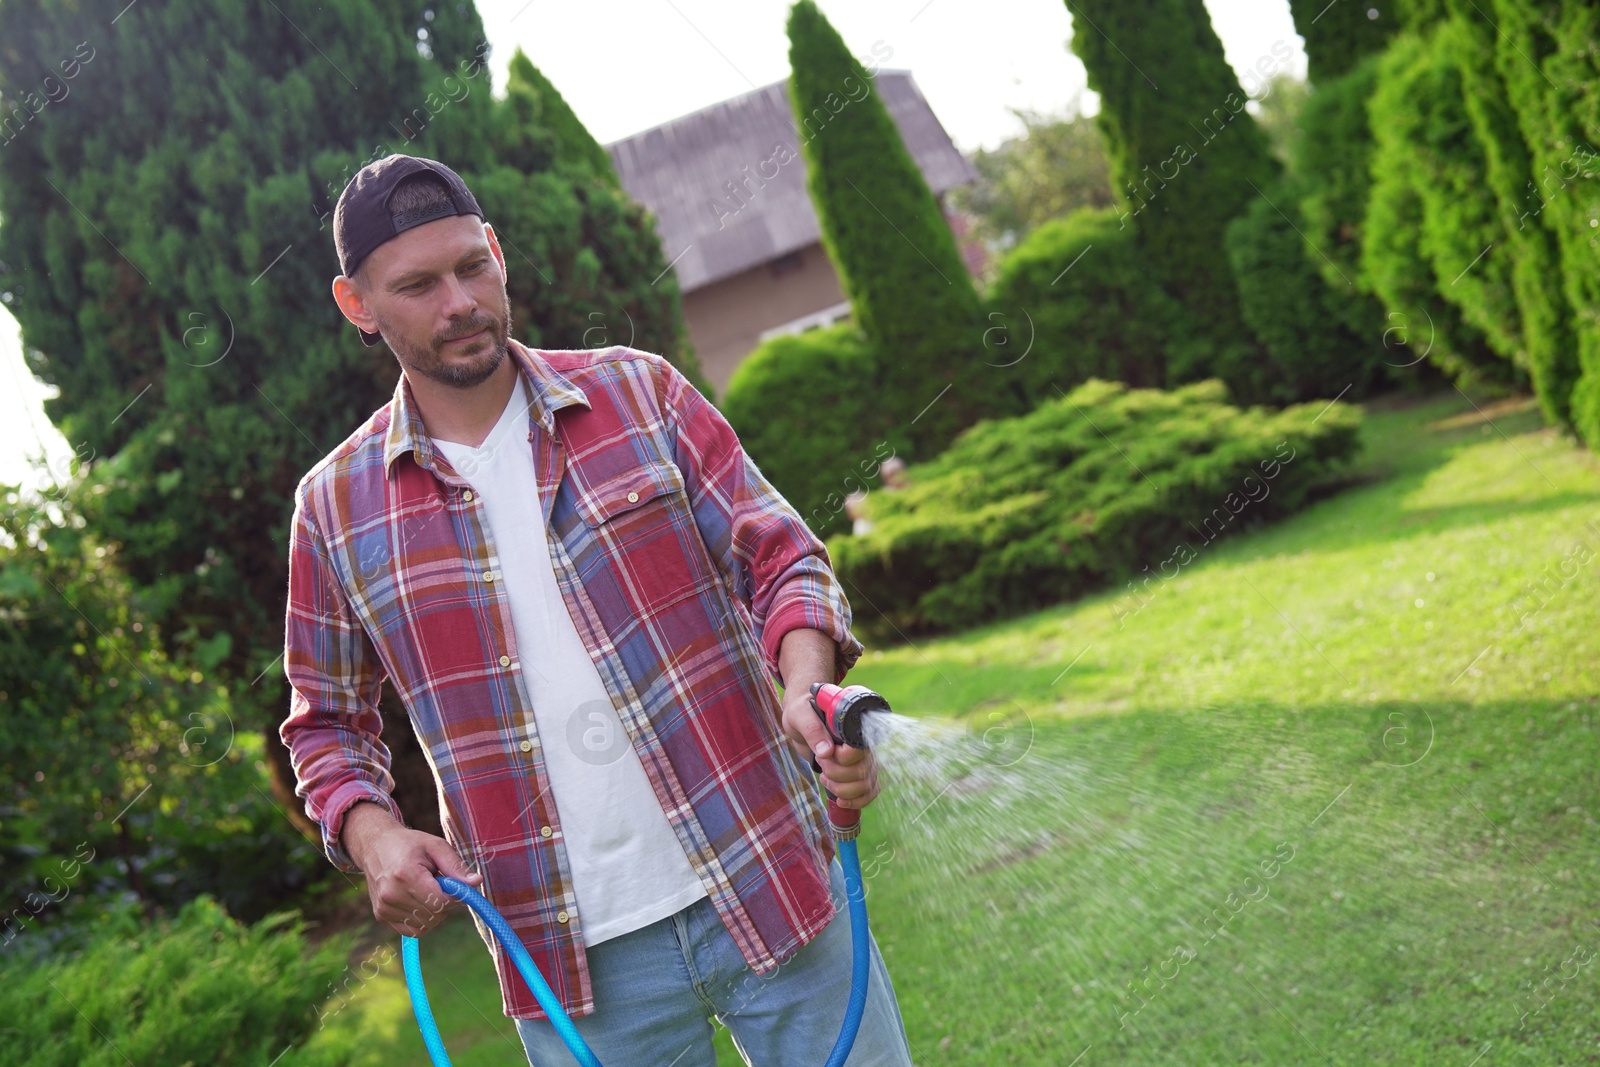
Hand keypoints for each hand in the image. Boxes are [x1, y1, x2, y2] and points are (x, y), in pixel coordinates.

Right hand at [342, 801, 482, 936]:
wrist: (375, 846)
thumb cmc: (410, 844)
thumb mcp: (436, 846)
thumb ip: (456, 867)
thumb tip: (477, 882)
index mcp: (406, 875)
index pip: (439, 902)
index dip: (454, 897)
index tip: (454, 885)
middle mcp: (391, 895)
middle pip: (434, 915)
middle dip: (445, 903)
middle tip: (439, 883)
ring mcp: (384, 908)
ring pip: (425, 925)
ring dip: (434, 912)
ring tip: (426, 889)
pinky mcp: (381, 916)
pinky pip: (413, 930)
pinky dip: (422, 919)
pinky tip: (418, 900)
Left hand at [781, 687, 880, 811]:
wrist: (800, 719)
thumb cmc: (801, 711)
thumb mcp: (799, 715)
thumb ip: (812, 729)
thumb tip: (826, 751)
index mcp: (852, 728)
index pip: (861, 750)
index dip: (843, 759)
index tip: (825, 754)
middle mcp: (863, 744)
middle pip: (863, 771)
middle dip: (837, 775)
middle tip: (821, 763)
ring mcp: (863, 759)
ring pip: (866, 784)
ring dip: (842, 789)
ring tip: (825, 778)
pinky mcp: (859, 772)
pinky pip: (870, 791)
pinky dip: (857, 801)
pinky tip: (841, 800)